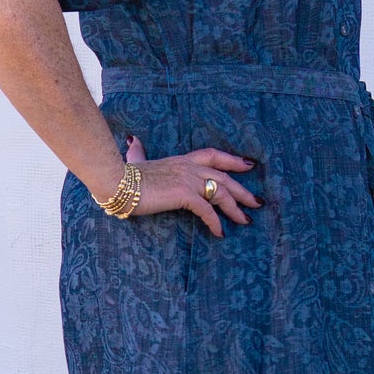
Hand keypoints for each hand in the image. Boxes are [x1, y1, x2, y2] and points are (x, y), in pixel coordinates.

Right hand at [122, 136, 260, 237]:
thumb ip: (138, 152)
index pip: (213, 155)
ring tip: (245, 221)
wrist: (115, 180)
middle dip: (243, 190)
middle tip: (257, 202)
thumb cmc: (123, 173)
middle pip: (224, 177)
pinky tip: (220, 233)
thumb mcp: (136, 160)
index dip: (232, 160)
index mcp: (181, 160)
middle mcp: (188, 167)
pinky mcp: (183, 194)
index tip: (248, 165)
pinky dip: (215, 222)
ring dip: (235, 208)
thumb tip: (132, 141)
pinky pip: (206, 209)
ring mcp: (187, 179)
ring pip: (221, 193)